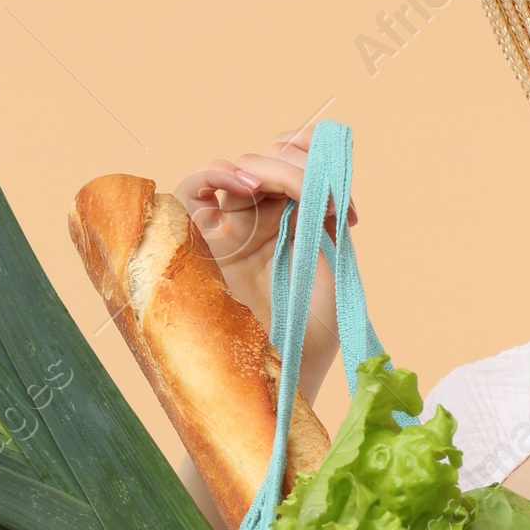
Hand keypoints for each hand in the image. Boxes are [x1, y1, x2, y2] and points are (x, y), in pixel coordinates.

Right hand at [175, 123, 356, 404]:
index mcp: (293, 223)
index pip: (295, 166)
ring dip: (273, 168)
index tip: (336, 170)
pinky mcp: (193, 236)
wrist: (280, 377)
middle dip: (301, 165)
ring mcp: (227, 226)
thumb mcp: (331, 265)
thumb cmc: (311, 334)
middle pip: (271, 159)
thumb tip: (322, 171)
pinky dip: (221, 172)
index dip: (310, 151)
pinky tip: (249, 183)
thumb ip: (325, 215)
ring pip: (242, 167)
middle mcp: (259, 219)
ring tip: (299, 192)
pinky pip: (197, 185)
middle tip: (327, 198)